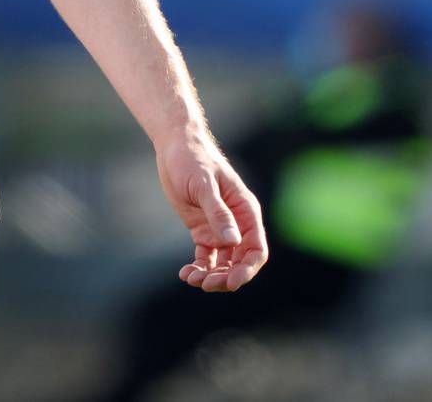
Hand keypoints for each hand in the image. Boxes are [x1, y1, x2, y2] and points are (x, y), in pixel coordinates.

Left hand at [155, 129, 267, 291]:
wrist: (175, 147)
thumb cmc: (193, 160)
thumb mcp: (204, 186)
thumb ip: (218, 213)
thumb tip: (233, 241)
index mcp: (246, 211)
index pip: (256, 249)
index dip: (248, 269)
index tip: (232, 281)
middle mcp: (237, 223)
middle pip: (241, 262)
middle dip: (227, 277)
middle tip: (206, 284)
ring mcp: (220, 229)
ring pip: (223, 264)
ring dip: (212, 276)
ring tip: (192, 279)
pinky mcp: (203, 230)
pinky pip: (206, 258)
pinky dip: (199, 268)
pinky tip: (185, 273)